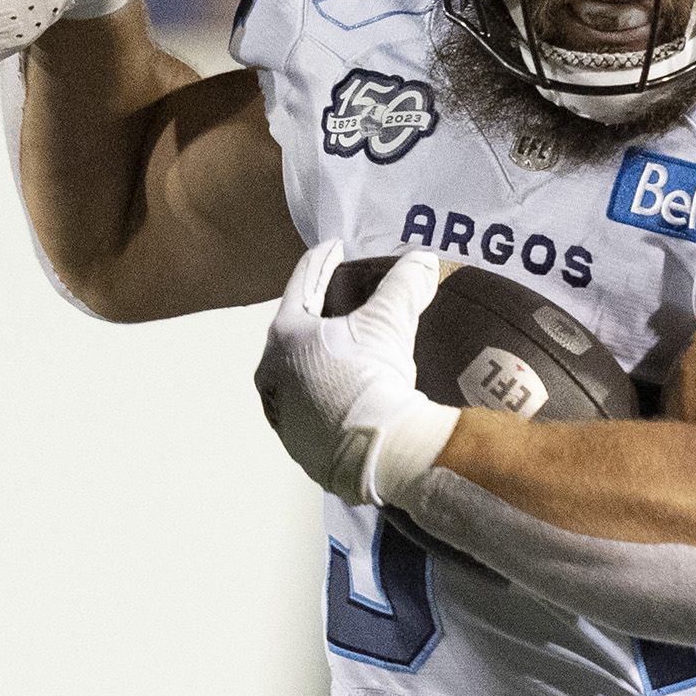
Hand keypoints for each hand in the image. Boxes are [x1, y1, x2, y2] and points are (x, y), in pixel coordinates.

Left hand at [256, 244, 458, 504]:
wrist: (378, 449)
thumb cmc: (373, 377)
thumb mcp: (390, 321)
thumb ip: (404, 284)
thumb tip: (423, 261)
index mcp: (285, 335)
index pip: (303, 283)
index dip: (323, 260)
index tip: (335, 247)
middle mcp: (272, 374)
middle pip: (294, 331)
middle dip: (315, 313)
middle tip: (336, 300)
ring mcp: (282, 413)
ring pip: (297, 374)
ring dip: (316, 360)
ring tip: (341, 352)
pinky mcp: (297, 444)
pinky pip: (309, 410)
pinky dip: (324, 397)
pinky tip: (342, 395)